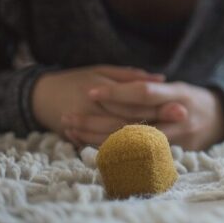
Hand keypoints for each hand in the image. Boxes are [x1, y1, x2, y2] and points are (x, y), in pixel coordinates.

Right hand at [31, 65, 172, 143]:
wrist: (41, 95)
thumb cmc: (75, 79)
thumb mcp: (101, 70)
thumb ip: (131, 76)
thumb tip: (161, 79)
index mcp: (100, 87)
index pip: (135, 98)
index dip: (159, 104)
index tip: (182, 107)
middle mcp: (93, 106)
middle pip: (131, 119)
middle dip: (158, 122)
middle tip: (183, 123)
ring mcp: (87, 124)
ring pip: (121, 136)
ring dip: (147, 139)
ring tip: (171, 142)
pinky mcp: (83, 138)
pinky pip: (107, 146)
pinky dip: (127, 149)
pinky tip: (146, 151)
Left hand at [85, 81, 223, 149]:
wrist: (223, 120)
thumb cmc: (193, 99)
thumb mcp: (179, 88)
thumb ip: (155, 88)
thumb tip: (122, 84)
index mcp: (178, 95)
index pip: (144, 94)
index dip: (117, 93)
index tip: (90, 92)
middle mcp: (177, 119)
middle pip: (132, 123)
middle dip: (96, 121)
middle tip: (69, 117)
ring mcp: (176, 140)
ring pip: (130, 143)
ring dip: (98, 139)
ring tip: (72, 131)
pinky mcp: (173, 156)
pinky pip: (137, 156)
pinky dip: (112, 152)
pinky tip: (90, 147)